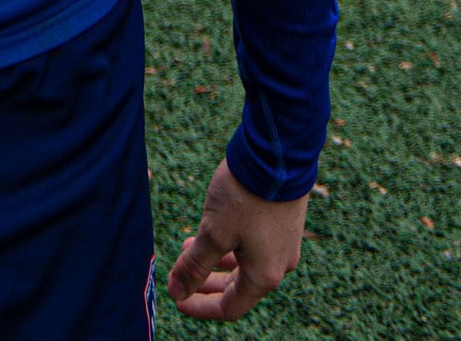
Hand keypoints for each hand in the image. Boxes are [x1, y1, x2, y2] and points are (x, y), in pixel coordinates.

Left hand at [167, 159, 307, 321]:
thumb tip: (177, 293)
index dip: (201, 305)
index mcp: (264, 275)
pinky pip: (254, 244)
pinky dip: (230, 243)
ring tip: (189, 244)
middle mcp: (279, 264)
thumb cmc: (245, 195)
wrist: (277, 152)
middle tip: (180, 271)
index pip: (230, 307)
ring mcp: (284, 242)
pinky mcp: (283, 221)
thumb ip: (195, 265)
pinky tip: (213, 227)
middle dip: (206, 280)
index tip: (178, 296)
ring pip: (245, 263)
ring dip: (215, 258)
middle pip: (238, 287)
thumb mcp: (213, 232)